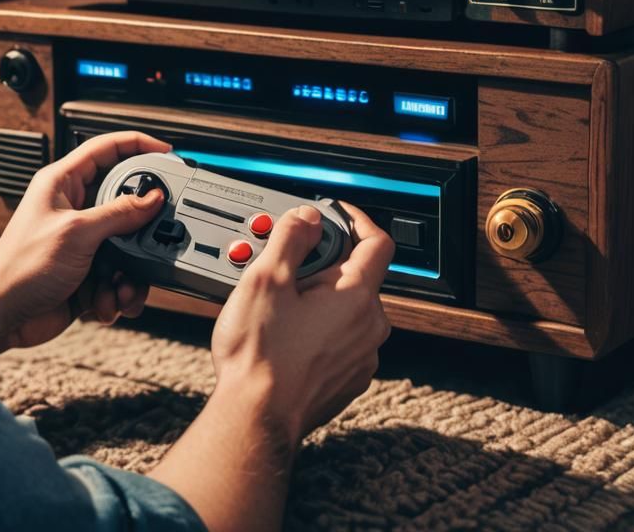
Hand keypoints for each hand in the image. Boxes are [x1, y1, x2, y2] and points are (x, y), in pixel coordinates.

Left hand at [0, 131, 170, 349]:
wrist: (0, 317)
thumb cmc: (19, 268)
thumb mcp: (76, 233)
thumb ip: (118, 213)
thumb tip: (152, 198)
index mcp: (62, 183)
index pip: (105, 148)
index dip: (137, 144)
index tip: (165, 151)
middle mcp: (74, 208)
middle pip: (125, 202)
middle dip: (141, 229)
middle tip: (153, 239)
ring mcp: (82, 242)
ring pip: (127, 246)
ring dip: (130, 272)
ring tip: (120, 285)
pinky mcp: (88, 272)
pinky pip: (120, 276)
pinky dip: (118, 293)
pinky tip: (105, 301)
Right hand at [211, 202, 393, 446]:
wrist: (256, 419)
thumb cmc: (260, 355)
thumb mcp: (265, 278)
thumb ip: (291, 237)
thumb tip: (307, 217)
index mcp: (357, 297)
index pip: (377, 243)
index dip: (356, 219)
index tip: (335, 214)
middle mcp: (369, 328)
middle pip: (357, 275)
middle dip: (325, 263)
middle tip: (287, 265)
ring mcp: (361, 357)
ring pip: (348, 309)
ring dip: (321, 297)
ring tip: (280, 303)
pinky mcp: (348, 379)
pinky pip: (342, 338)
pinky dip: (320, 327)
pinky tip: (288, 333)